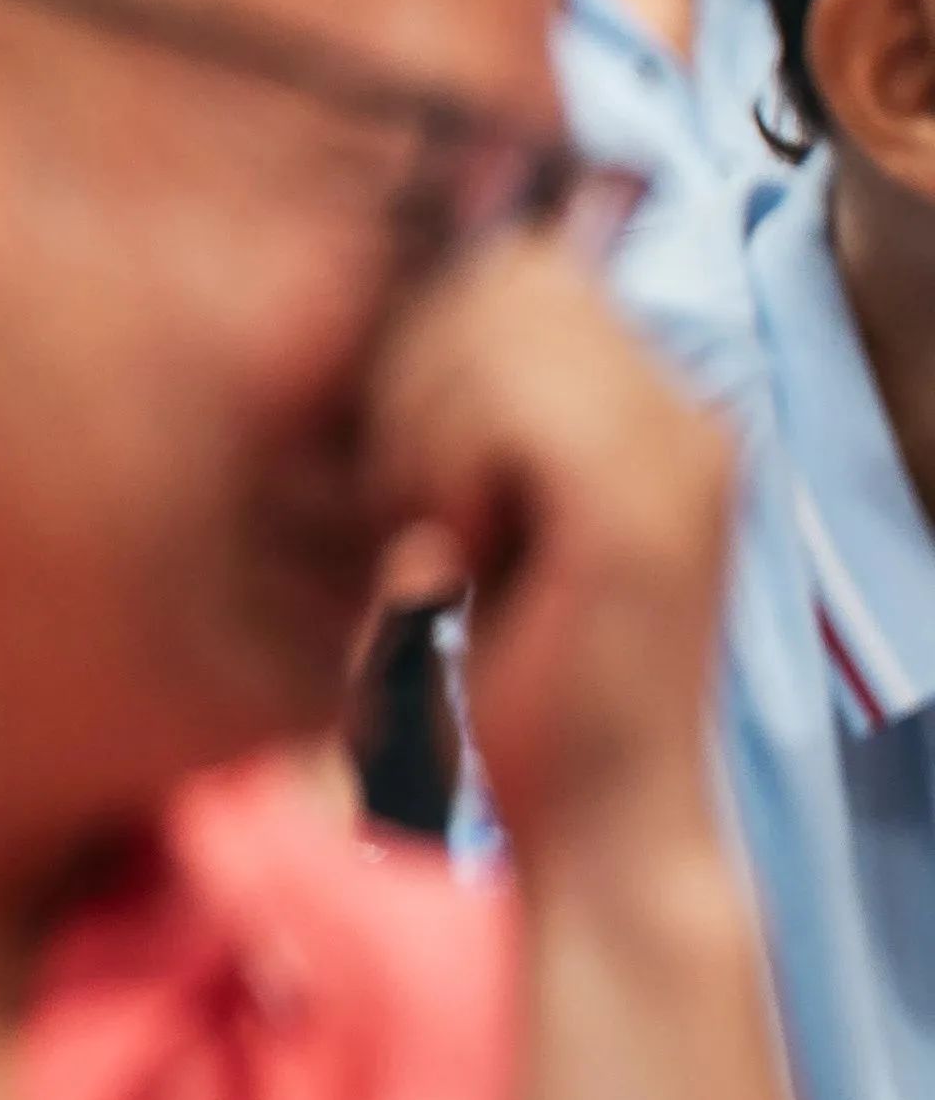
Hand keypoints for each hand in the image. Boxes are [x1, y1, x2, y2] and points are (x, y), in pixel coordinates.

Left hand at [378, 235, 737, 870]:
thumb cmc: (515, 688)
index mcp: (660, 412)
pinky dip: (441, 476)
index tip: (415, 470)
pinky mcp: (642, 504)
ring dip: (421, 434)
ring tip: (445, 540)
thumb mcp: (483, 521)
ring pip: (495, 331)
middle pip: (505, 283)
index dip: (430, 343)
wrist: (598, 827)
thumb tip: (410, 296)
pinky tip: (459, 557)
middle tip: (421, 511)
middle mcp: (688, 415)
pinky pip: (499, 406)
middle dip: (417, 380)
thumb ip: (465, 414)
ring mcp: (678, 453)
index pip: (526, 272)